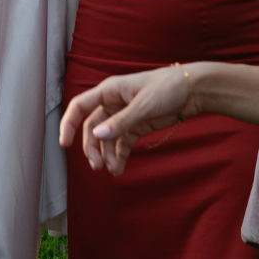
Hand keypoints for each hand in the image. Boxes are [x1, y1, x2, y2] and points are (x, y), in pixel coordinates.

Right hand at [58, 64, 196, 175]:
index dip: (69, 123)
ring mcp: (124, 116)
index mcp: (109, 90)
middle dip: (92, 148)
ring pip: (106, 139)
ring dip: (107, 155)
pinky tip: (119, 168)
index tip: (64, 144)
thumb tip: (97, 136)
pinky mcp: (137, 126)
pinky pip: (122, 143)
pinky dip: (119, 156)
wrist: (194, 90)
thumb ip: (120, 122)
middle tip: (97, 167)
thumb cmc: (168, 88)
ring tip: (113, 170)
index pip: (80, 106)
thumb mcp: (144, 105)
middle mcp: (113, 103)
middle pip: (92, 128)